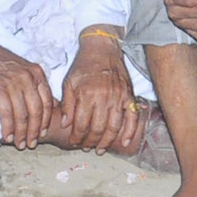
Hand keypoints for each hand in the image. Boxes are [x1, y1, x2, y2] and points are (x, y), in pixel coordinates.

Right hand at [0, 32, 54, 147]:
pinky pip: (6, 112)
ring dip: (21, 133)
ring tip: (19, 144)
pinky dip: (7, 127)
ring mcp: (13, 81)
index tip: (42, 133)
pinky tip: (7, 136)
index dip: (45, 121)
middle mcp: (27, 77)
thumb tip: (45, 105)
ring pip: (22, 114)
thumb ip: (33, 84)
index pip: (47, 102)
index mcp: (36, 72)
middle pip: (36, 111)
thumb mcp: (22, 67)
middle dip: (34, 131)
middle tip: (30, 144)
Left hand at [59, 31, 137, 153]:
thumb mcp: (69, 82)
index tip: (73, 142)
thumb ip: (66, 104)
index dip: (76, 137)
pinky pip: (131, 118)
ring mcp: (118, 97)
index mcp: (86, 94)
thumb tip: (65, 124)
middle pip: (97, 129)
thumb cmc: (83, 65)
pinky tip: (124, 142)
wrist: (102, 48)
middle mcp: (103, 97)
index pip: (81, 124)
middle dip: (90, 142)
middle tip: (86, 147)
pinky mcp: (129, 95)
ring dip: (106, 141)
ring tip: (100, 149)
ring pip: (113, 127)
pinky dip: (129, 132)